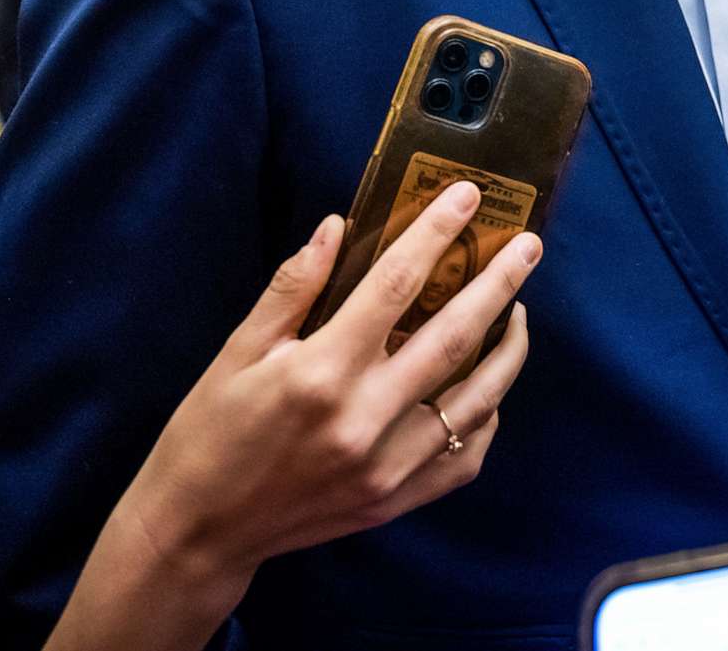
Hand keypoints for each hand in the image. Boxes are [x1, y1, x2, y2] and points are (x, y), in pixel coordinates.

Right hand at [104, 182, 538, 597]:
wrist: (199, 531)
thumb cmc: (210, 431)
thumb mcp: (238, 351)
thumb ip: (293, 288)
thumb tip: (338, 225)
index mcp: (321, 373)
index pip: (395, 286)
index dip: (435, 234)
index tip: (468, 196)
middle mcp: (364, 420)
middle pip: (454, 338)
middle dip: (499, 284)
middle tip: (529, 247)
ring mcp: (386, 468)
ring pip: (476, 401)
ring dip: (508, 351)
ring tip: (518, 311)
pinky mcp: (394, 502)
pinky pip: (464, 456)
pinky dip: (486, 416)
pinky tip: (486, 387)